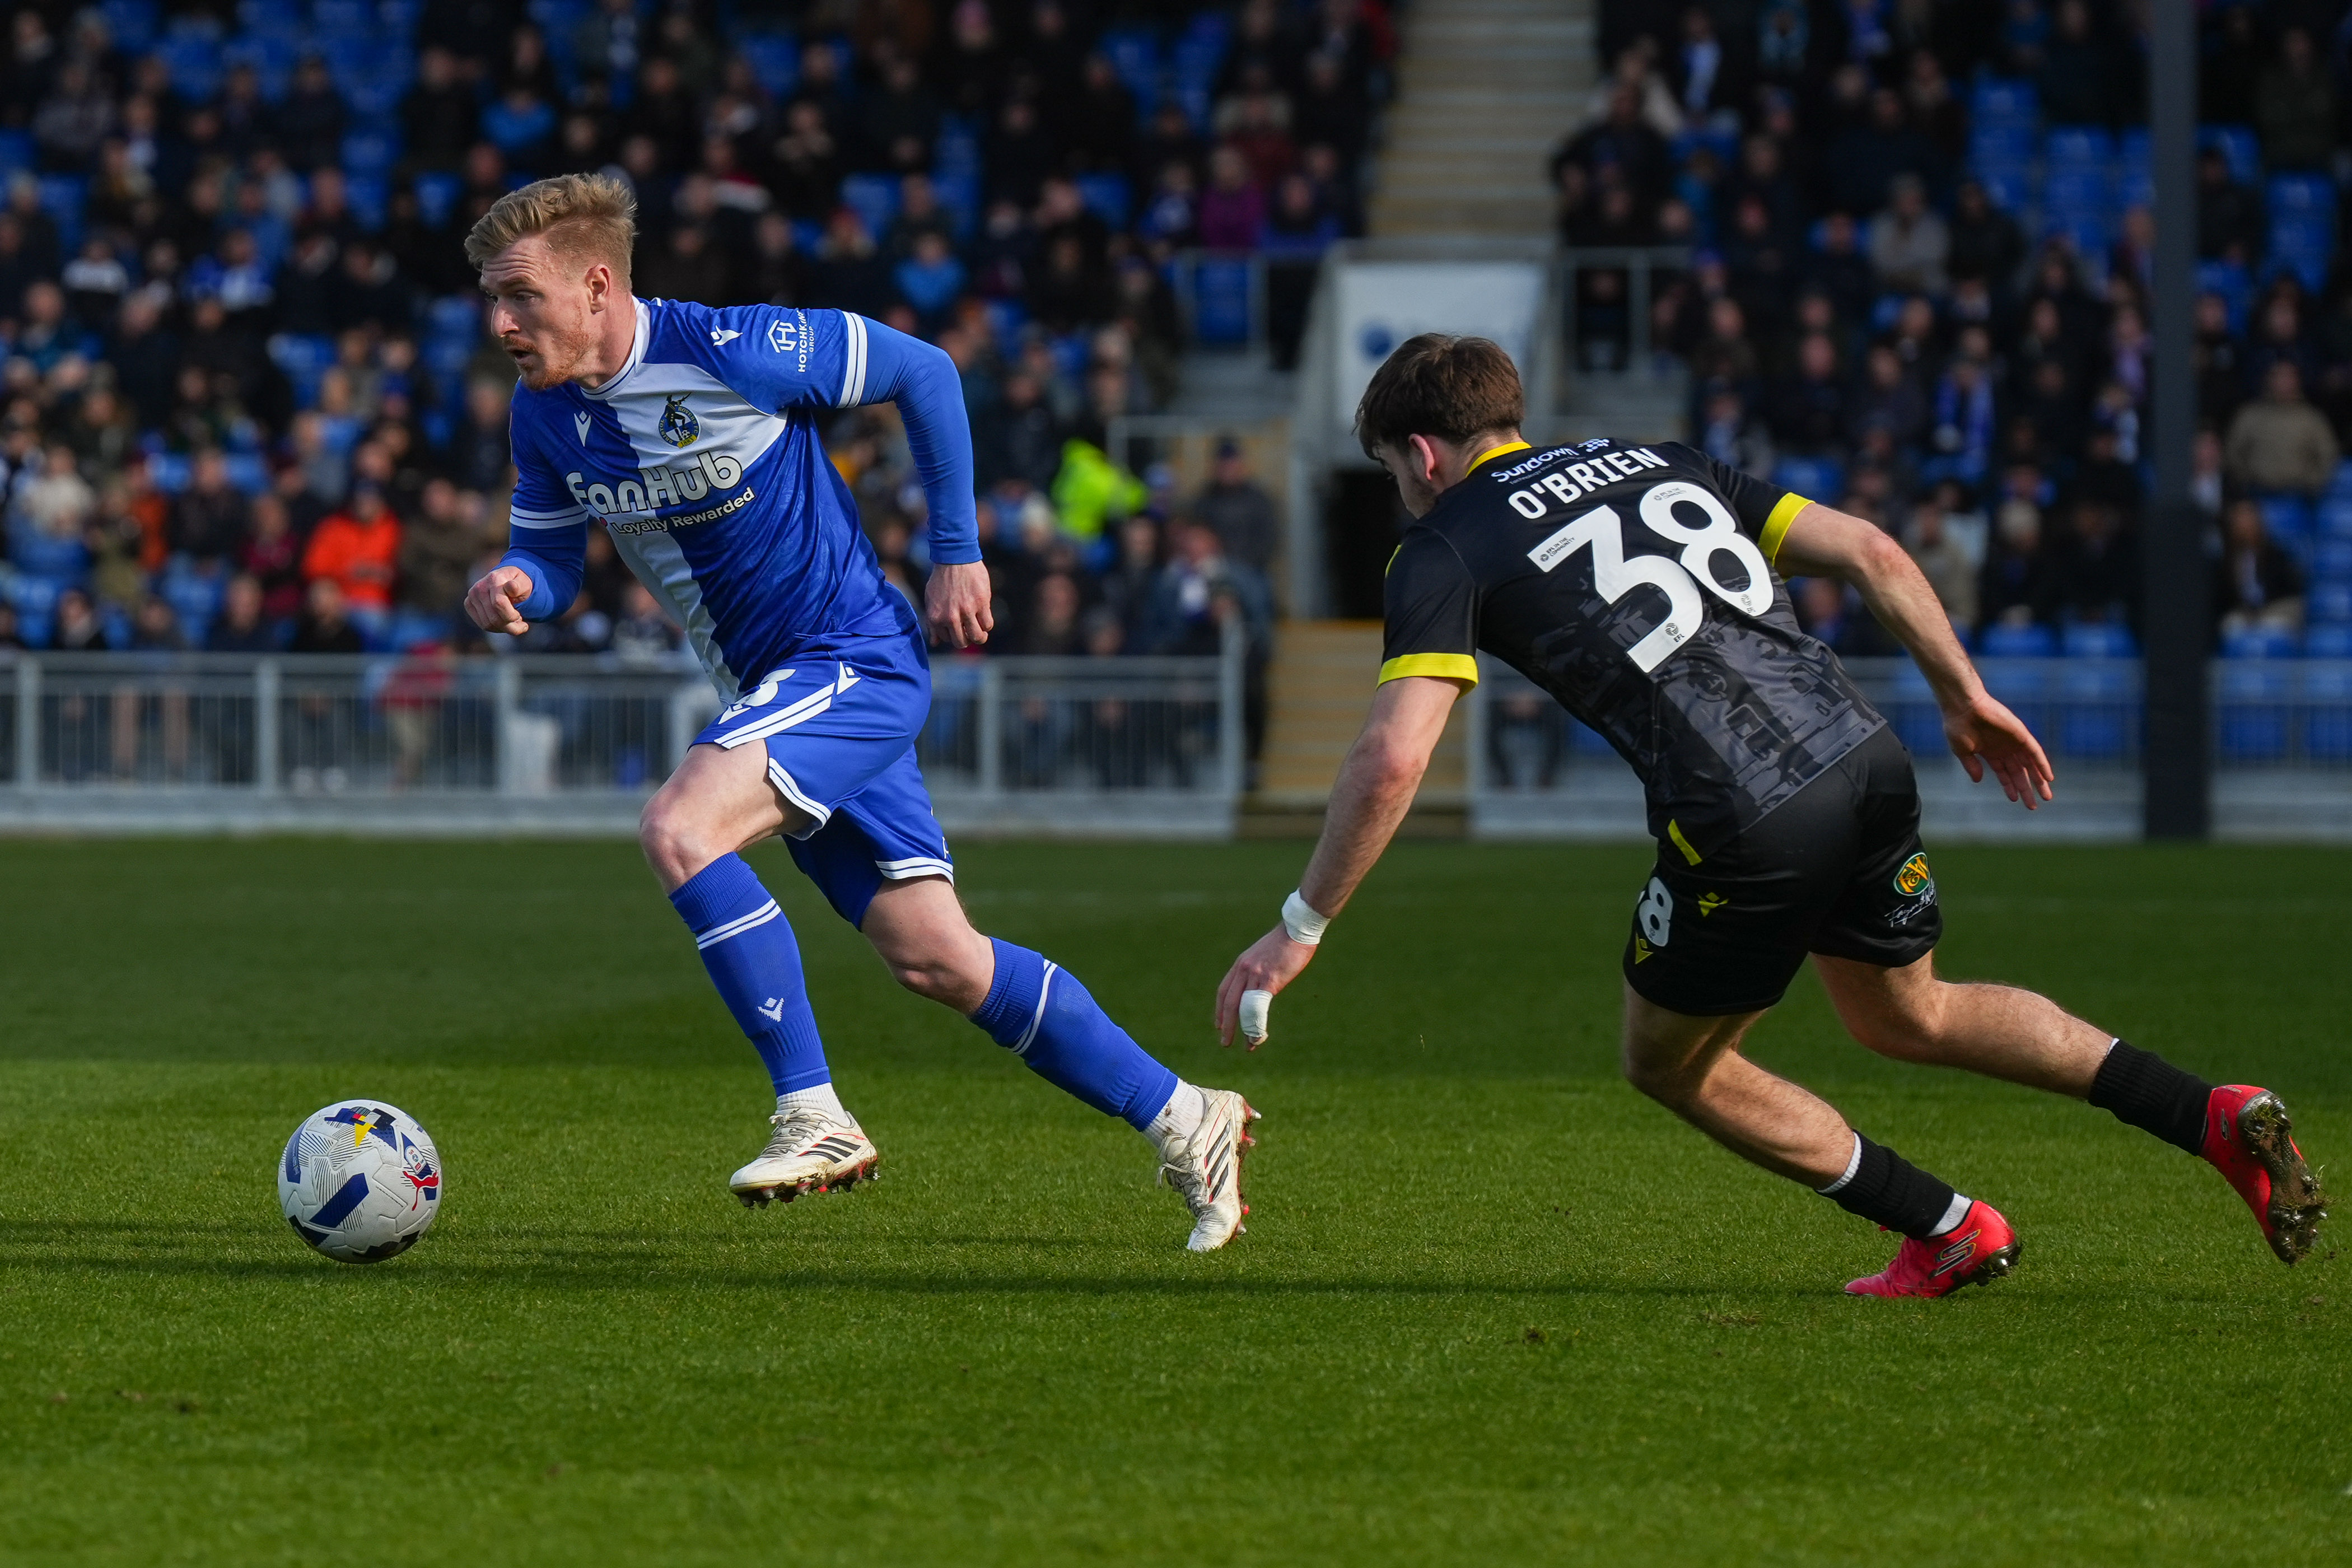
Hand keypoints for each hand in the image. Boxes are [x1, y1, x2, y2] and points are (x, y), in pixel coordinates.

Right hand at [464, 565, 535, 634]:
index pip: (499, 604)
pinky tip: (504, 622)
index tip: (520, 617)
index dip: (512, 616)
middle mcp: (480, 587)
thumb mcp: (524, 583)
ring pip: (488, 624)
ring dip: (504, 628)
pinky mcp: (468, 604)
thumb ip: (520, 586)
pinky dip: (496, 628)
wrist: (506, 579)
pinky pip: (482, 625)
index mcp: (494, 579)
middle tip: (521, 625)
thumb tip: (511, 586)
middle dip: (511, 626)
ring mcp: (472, 596)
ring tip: (514, 623)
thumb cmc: (518, 583)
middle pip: (494, 618)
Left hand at [925, 560, 993, 647]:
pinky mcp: (981, 603)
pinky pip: (988, 624)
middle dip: (967, 640)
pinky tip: (984, 618)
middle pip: (961, 642)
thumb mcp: (931, 601)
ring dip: (980, 637)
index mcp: (936, 617)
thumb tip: (935, 643)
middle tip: (970, 632)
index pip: (947, 639)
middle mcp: (950, 617)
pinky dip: (987, 625)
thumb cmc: (941, 579)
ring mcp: (967, 611)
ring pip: (977, 637)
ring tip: (981, 631)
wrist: (954, 558)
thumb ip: (932, 623)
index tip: (958, 628)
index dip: (953, 635)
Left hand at [1214, 925, 1318, 1048]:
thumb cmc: (1286, 941)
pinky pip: (1259, 1008)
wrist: (1297, 928)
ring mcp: (1256, 975)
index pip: (1224, 990)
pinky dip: (1257, 1025)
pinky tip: (1258, 1036)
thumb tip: (1261, 985)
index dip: (1220, 1009)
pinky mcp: (1270, 980)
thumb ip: (1259, 970)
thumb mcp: (1264, 955)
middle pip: (1229, 1002)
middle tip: (1224, 1042)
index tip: (1219, 1023)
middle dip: (1226, 1025)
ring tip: (1245, 1046)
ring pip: (1242, 1008)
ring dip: (1241, 1030)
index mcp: (1241, 963)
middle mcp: (1244, 970)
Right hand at [1945, 690, 2053, 808]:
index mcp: (1990, 752)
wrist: (1963, 707)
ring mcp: (2013, 741)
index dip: (2009, 787)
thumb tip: (1978, 780)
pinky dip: (2042, 764)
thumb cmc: (1958, 726)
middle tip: (2034, 805)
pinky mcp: (2020, 734)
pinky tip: (2048, 777)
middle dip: (2026, 788)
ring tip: (2046, 796)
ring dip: (2038, 780)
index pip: (2004, 773)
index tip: (2015, 800)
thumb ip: (1971, 766)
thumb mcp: (1962, 751)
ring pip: (2030, 764)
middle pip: (2019, 772)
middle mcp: (2004, 748)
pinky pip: (2035, 751)